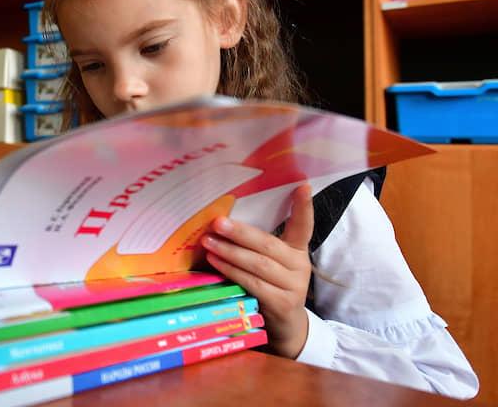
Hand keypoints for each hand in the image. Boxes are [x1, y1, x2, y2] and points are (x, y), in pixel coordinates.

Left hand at [201, 184, 313, 358]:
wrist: (286, 328)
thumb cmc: (272, 287)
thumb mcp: (271, 264)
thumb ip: (257, 246)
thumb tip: (222, 224)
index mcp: (297, 251)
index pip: (303, 226)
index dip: (303, 207)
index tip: (302, 185)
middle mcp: (299, 266)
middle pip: (268, 245)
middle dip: (241, 233)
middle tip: (217, 222)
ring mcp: (292, 286)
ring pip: (258, 265)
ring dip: (230, 252)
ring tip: (208, 242)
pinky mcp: (281, 303)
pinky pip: (253, 283)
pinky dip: (232, 272)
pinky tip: (216, 263)